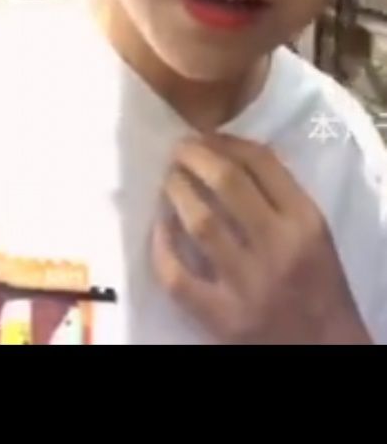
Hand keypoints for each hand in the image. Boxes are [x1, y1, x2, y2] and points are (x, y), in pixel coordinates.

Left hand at [153, 135, 370, 344]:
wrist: (324, 346)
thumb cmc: (317, 281)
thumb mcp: (314, 231)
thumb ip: (281, 193)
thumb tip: (229, 151)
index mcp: (304, 220)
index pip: (261, 162)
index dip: (226, 141)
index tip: (205, 136)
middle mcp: (278, 246)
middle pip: (228, 183)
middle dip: (196, 157)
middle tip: (178, 150)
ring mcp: (247, 283)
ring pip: (200, 222)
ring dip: (177, 193)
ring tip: (168, 181)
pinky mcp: (221, 317)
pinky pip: (178, 276)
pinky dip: (162, 248)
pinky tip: (159, 229)